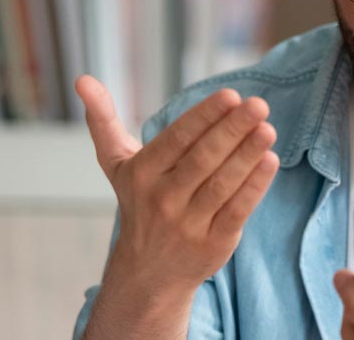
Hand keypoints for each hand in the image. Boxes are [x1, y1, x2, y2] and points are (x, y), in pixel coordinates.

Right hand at [76, 75, 279, 295]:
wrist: (146, 275)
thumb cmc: (139, 204)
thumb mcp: (117, 165)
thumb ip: (103, 121)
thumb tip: (83, 79)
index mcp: (142, 174)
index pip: (177, 139)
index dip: (204, 117)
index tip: (231, 95)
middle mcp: (163, 198)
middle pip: (203, 158)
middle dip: (232, 129)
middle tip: (258, 104)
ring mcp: (188, 223)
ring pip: (222, 183)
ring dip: (248, 154)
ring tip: (268, 128)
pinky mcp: (213, 243)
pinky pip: (237, 210)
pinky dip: (255, 186)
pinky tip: (270, 161)